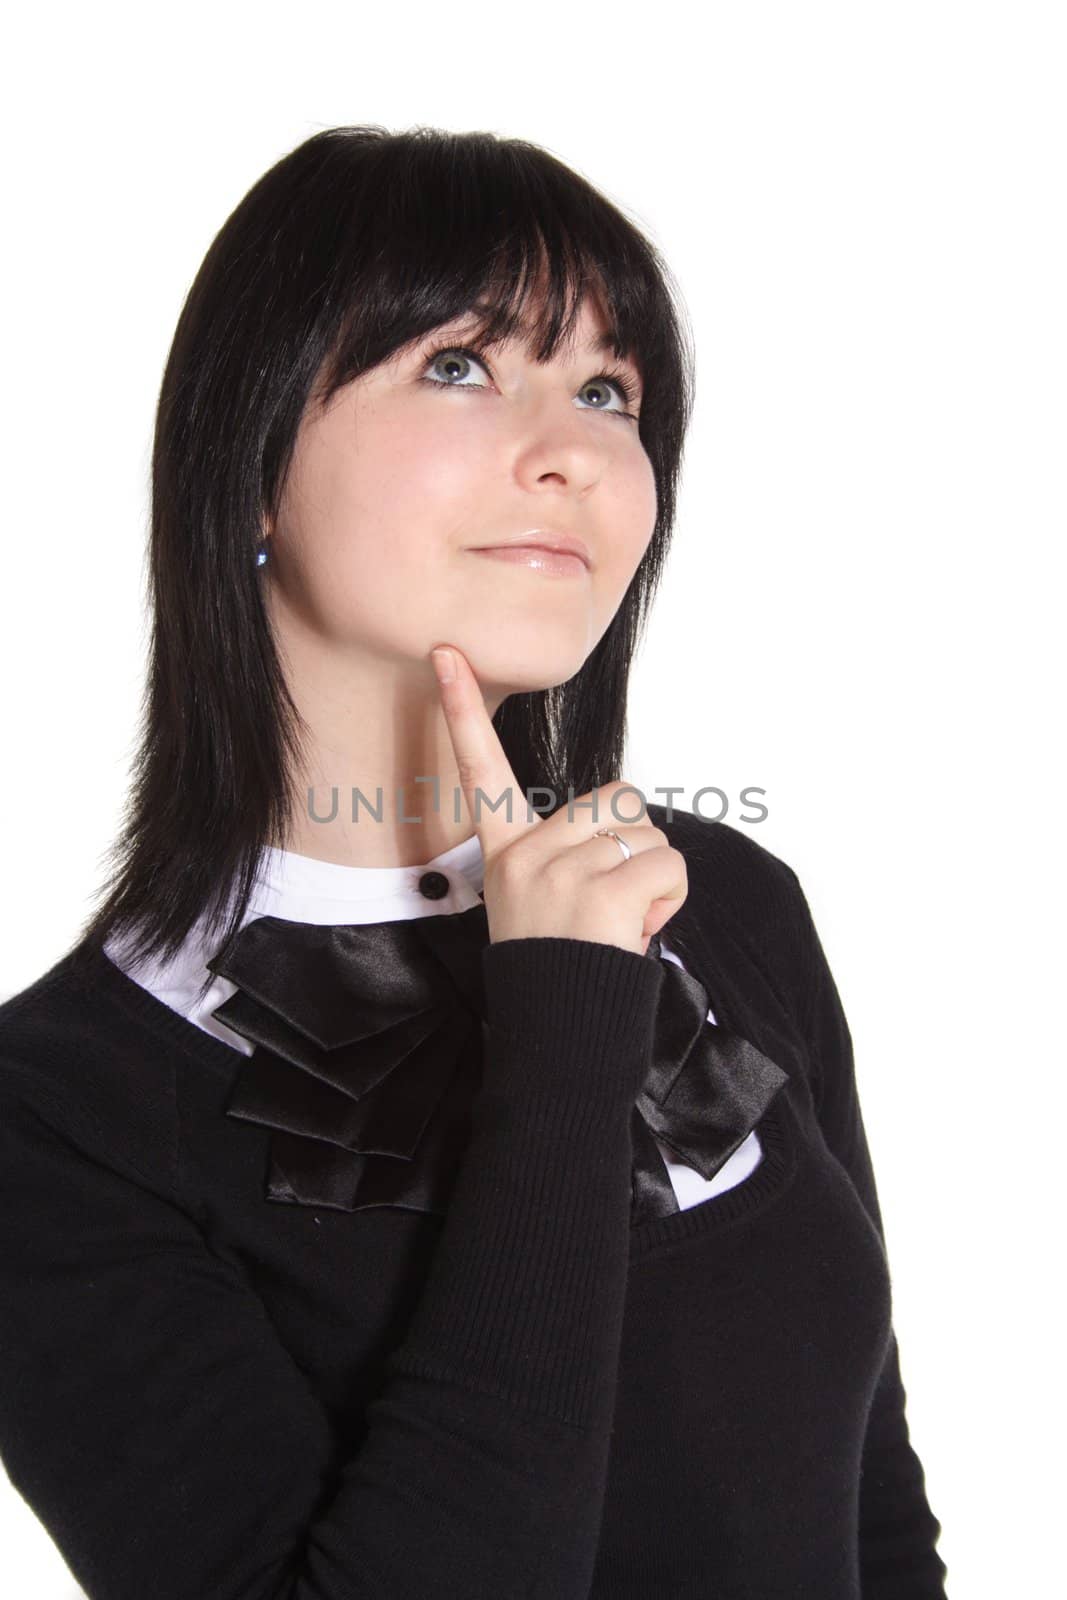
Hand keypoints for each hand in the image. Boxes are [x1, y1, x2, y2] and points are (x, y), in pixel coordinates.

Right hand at [430, 645, 687, 955]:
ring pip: (648, 836)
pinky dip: (670, 901)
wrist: (559, 1042)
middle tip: (611, 899)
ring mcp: (560, 871)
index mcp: (505, 853)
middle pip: (617, 799)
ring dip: (654, 879)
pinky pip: (667, 866)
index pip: (480, 771)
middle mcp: (526, 854)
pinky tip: (635, 933)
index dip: (462, 709)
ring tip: (619, 924)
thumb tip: (622, 835)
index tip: (446, 653)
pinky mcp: (600, 892)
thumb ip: (566, 854)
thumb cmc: (561, 972)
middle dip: (634, 843)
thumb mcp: (541, 902)